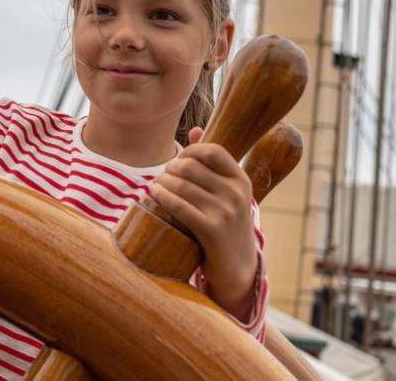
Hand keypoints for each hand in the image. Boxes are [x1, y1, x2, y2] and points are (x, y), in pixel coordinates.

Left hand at [151, 127, 259, 316]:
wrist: (237, 266)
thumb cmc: (226, 223)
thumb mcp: (227, 192)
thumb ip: (212, 162)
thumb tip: (195, 129)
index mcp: (241, 179)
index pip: (211, 150)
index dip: (188, 151)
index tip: (178, 161)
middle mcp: (236, 193)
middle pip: (191, 166)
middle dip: (170, 168)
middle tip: (163, 176)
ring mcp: (225, 212)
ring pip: (181, 184)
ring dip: (161, 182)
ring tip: (156, 186)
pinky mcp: (211, 230)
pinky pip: (178, 205)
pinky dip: (162, 196)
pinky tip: (154, 194)